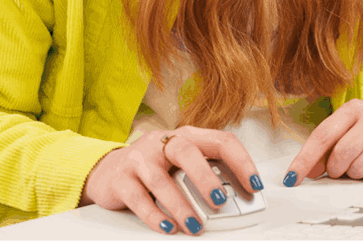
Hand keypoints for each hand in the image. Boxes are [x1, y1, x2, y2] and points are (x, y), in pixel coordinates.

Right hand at [80, 127, 262, 234]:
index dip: (241, 161)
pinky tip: (168, 227)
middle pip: (186, 151)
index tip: (254, 184)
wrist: (108, 170)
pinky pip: (138, 198)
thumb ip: (205, 174)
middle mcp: (163, 142)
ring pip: (161, 179)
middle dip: (206, 178)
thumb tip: (237, 197)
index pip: (220, 140)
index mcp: (187, 135)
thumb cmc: (155, 167)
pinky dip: (154, 216)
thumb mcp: (182, 164)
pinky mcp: (120, 179)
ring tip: (195, 226)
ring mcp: (139, 158)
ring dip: (181, 205)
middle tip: (220, 202)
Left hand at [283, 98, 362, 185]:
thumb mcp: (350, 126)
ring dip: (355, 173)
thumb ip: (327, 146)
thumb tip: (308, 170)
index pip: (323, 135)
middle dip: (335, 169)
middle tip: (340, 168)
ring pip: (359, 168)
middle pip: (341, 154)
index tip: (292, 177)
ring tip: (362, 162)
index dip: (305, 159)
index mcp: (353, 109)